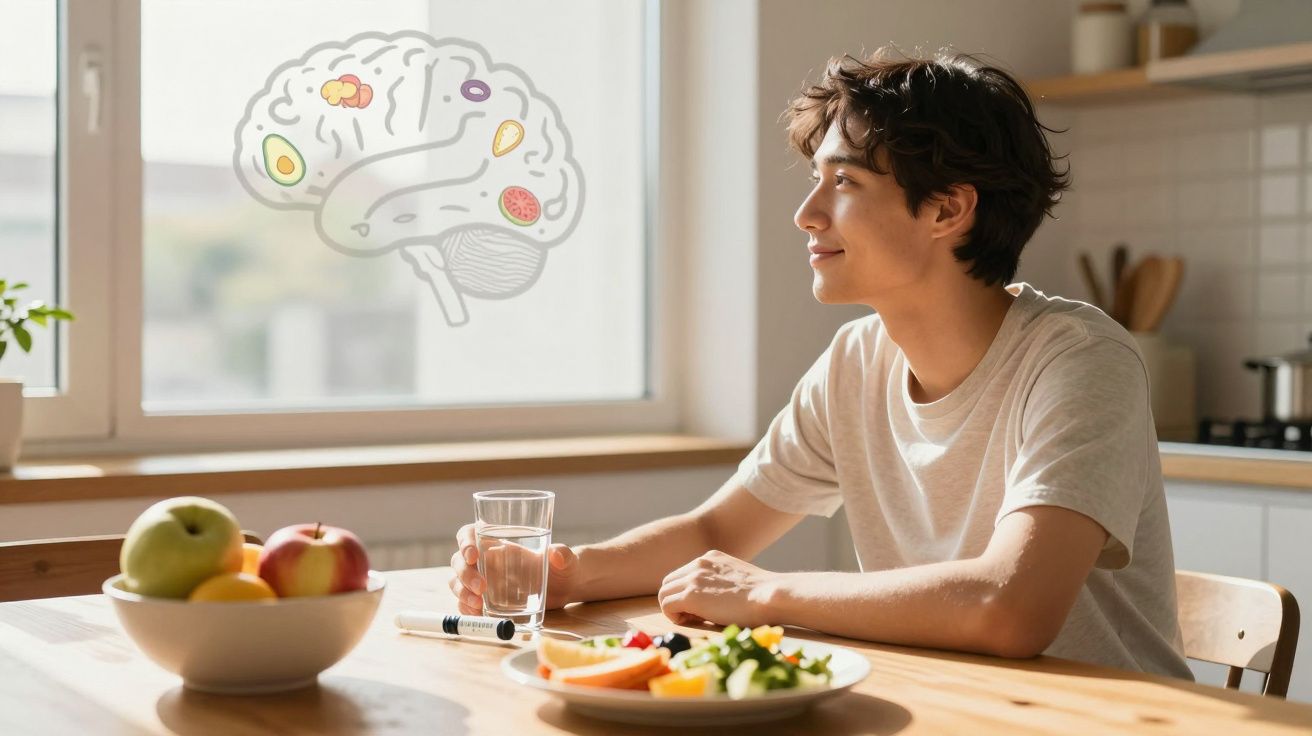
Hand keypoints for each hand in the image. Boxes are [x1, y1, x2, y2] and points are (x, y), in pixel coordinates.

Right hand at [448, 523, 580, 614]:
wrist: (563, 588)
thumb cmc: (561, 566)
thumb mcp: (565, 558)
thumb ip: (563, 554)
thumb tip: (557, 554)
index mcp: (497, 542)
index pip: (469, 534)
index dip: (465, 542)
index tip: (473, 555)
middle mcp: (485, 560)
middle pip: (459, 561)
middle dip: (465, 574)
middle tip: (482, 587)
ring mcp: (483, 580)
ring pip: (457, 582)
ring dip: (462, 593)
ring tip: (479, 604)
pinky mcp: (486, 600)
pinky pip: (466, 603)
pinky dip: (467, 609)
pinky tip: (478, 614)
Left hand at [657, 550, 781, 627]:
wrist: (771, 596)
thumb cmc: (762, 596)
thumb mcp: (738, 578)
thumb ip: (720, 581)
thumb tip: (711, 599)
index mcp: (710, 558)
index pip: (682, 574)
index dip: (686, 593)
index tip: (700, 608)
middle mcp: (698, 563)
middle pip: (668, 583)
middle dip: (676, 600)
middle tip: (695, 616)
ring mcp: (693, 578)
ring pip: (663, 594)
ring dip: (674, 609)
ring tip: (694, 620)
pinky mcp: (691, 595)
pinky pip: (666, 606)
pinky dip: (674, 616)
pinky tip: (694, 622)